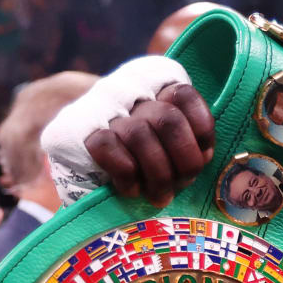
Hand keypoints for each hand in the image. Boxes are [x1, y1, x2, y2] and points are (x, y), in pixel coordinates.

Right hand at [83, 85, 215, 208]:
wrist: (85, 157)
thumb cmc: (143, 155)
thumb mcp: (172, 141)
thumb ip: (189, 139)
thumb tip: (204, 156)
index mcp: (157, 87)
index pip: (184, 95)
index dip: (201, 129)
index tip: (203, 155)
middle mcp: (130, 92)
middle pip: (167, 120)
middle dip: (184, 160)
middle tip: (183, 183)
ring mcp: (102, 110)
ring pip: (139, 135)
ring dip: (158, 174)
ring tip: (160, 196)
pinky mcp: (78, 131)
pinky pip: (108, 148)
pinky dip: (127, 175)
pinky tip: (132, 189)